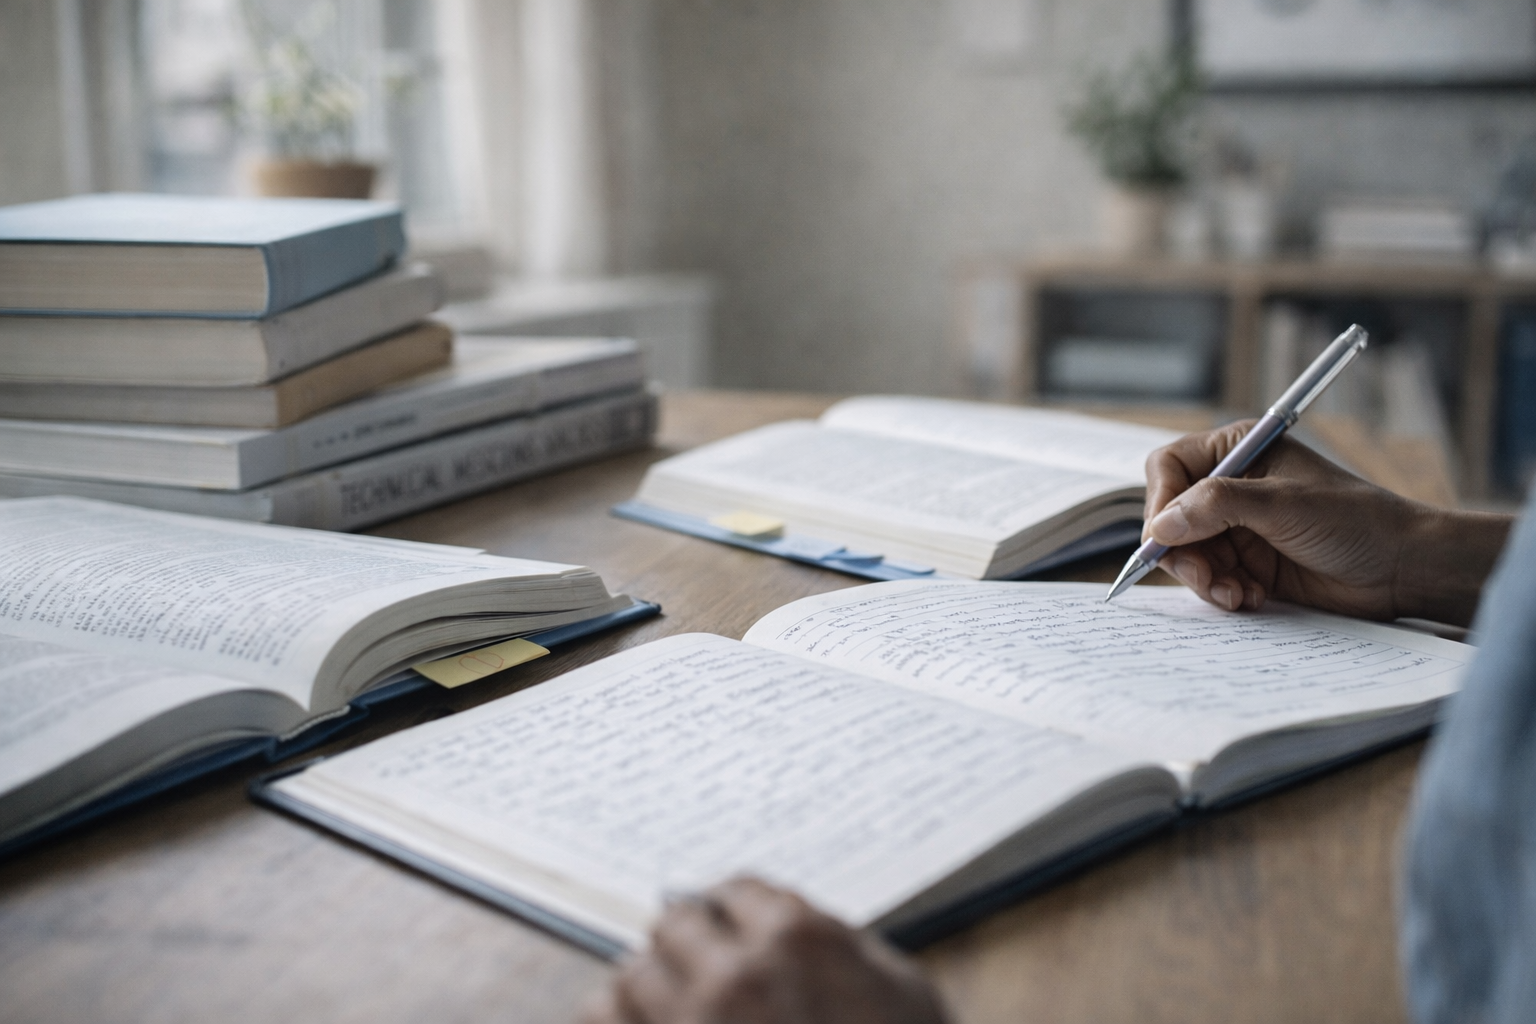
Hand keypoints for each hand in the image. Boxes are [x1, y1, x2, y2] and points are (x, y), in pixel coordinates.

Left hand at [580, 877, 949, 1023]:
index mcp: (795, 940)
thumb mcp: (906, 993)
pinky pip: (603, 1020)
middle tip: (699, 962)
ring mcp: (690, 1023)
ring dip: (649, 986)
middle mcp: (733, 975)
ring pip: (631, 974)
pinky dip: (618, 1019)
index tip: (729, 923)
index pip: (734, 891)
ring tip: (670, 1004)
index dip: (734, 910)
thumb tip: (801, 930)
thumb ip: (845, 947)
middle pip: (674, 923)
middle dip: (688, 942)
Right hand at [1143, 422, 1511, 626]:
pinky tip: (1251, 597)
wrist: (1400, 568)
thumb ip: (1215, 507)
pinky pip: (1208, 578)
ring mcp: (1237, 527)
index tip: (1166, 536)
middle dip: (1183, 552)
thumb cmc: (1354, 520)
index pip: (1170, 467)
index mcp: (1239, 451)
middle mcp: (1231, 486)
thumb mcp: (1281, 504)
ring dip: (1204, 578)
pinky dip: (1221, 591)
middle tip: (1206, 578)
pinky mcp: (1246, 563)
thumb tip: (1159, 526)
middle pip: (1169, 516)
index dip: (1161, 502)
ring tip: (1235, 593)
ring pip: (1185, 553)